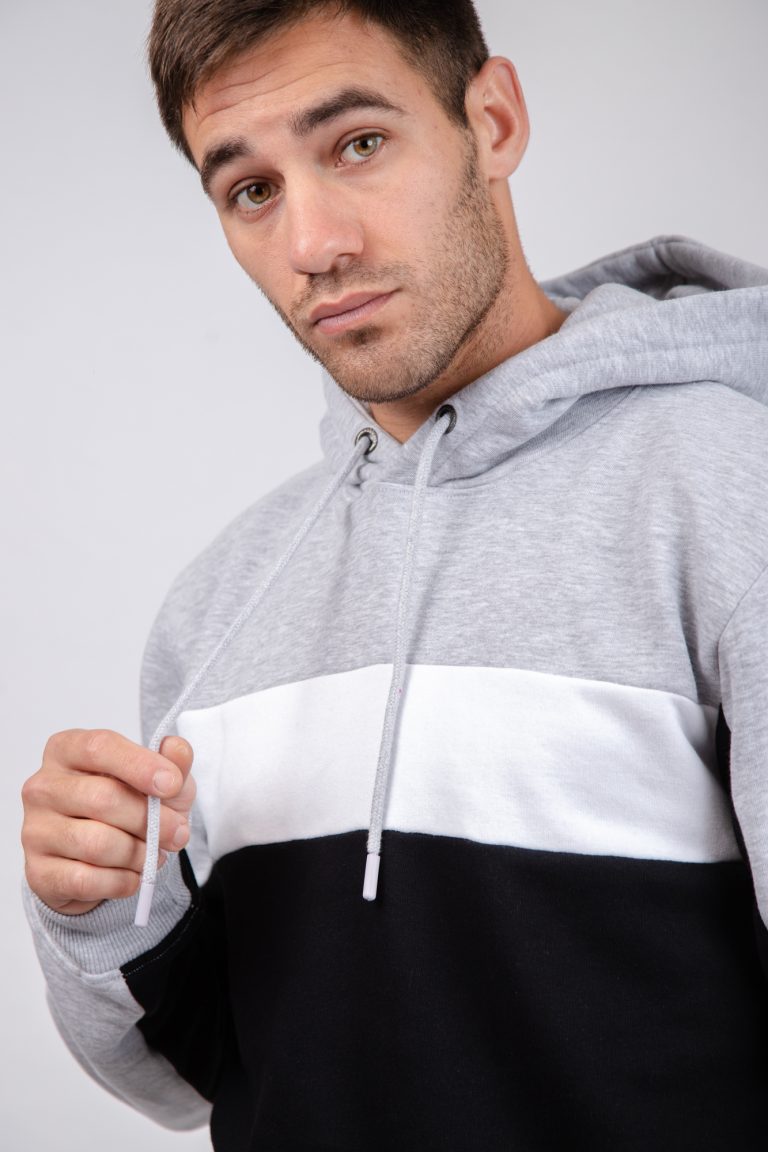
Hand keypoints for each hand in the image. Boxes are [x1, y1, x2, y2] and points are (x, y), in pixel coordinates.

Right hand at [21, 729, 194, 914]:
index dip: (141, 765)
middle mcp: (44, 787)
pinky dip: (121, 881)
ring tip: (153, 855)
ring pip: (97, 844)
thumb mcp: (156, 780)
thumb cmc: (125, 806)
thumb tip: (178, 749)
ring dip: (138, 854)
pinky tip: (132, 876)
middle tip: (178, 833)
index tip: (173, 784)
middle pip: (102, 798)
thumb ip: (171, 762)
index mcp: (67, 749)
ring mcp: (35, 830)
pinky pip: (87, 879)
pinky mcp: (39, 872)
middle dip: (151, 820)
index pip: (100, 747)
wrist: (97, 860)